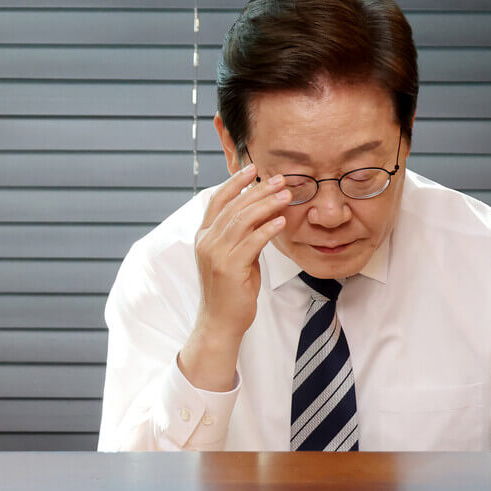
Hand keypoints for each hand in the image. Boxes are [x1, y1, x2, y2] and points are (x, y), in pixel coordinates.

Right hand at [178, 165, 290, 390]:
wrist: (220, 322)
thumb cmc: (231, 290)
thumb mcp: (236, 256)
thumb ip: (244, 235)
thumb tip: (265, 213)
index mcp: (204, 236)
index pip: (218, 200)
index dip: (235, 182)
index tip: (253, 168)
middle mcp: (206, 241)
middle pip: (234, 207)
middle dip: (259, 190)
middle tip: (280, 179)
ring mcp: (215, 254)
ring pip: (242, 220)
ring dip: (266, 205)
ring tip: (286, 195)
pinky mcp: (229, 268)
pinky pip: (251, 242)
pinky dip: (267, 229)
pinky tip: (281, 221)